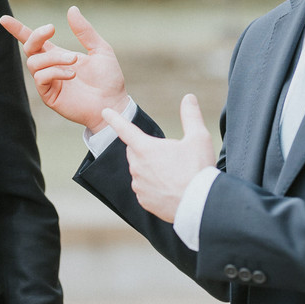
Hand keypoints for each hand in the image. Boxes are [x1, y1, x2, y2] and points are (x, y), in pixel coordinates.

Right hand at [0, 6, 128, 132]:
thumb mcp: (100, 49)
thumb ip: (85, 31)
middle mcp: (50, 67)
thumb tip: (71, 9)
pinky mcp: (49, 96)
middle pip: (29, 48)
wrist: (113, 103)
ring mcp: (49, 82)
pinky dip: (55, 72)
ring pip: (34, 62)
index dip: (18, 30)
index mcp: (58, 55)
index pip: (34, 40)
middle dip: (36, 36)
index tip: (4, 19)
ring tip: (73, 60)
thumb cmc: (108, 79)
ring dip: (53, 57)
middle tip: (51, 29)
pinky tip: (71, 74)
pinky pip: (41, 78)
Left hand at [102, 94, 215, 222]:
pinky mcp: (144, 201)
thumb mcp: (199, 138)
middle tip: (169, 154)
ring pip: (139, 171)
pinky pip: (144, 188)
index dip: (115, 119)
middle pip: (135, 151)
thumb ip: (191, 115)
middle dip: (146, 148)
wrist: (200, 206)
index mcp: (145, 148)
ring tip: (173, 173)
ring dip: (150, 168)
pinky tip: (170, 188)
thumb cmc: (198, 169)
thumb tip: (189, 97)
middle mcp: (137, 167)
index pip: (125, 129)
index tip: (105, 112)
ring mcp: (139, 186)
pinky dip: (153, 186)